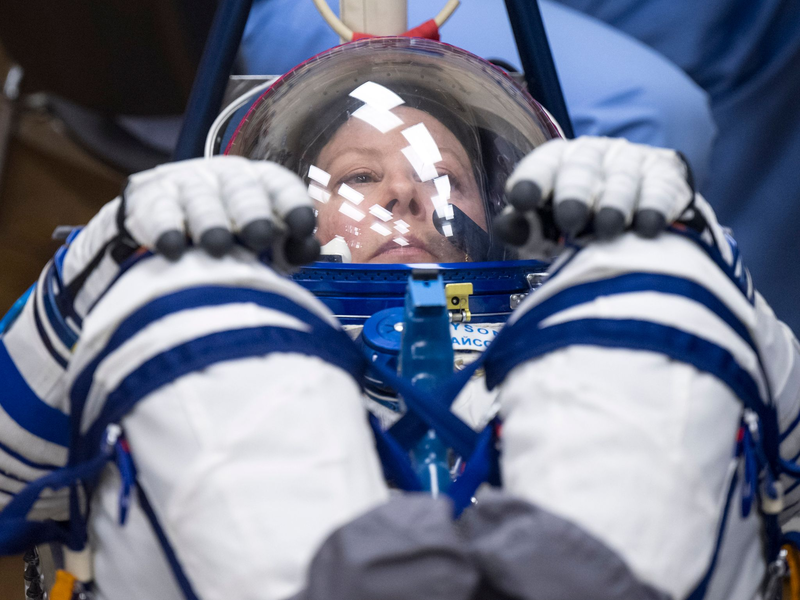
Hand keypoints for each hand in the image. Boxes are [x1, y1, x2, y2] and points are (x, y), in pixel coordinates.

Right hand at [61, 156, 317, 316]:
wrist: (168, 228)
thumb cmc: (232, 239)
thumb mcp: (264, 245)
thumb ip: (290, 248)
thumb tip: (309, 248)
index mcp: (260, 185)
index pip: (280, 186)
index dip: (292, 204)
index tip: (302, 227)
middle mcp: (225, 178)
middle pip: (241, 189)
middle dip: (252, 211)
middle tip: (261, 234)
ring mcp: (186, 185)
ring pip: (200, 199)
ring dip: (210, 222)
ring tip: (217, 247)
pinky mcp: (150, 200)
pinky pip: (158, 212)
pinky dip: (165, 229)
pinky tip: (173, 249)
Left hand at [494, 137, 693, 247]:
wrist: (635, 221)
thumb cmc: (580, 225)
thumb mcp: (546, 229)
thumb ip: (524, 228)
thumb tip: (506, 227)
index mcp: (557, 163)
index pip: (542, 165)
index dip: (532, 181)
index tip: (521, 199)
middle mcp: (593, 155)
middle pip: (582, 169)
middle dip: (574, 193)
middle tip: (569, 218)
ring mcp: (631, 162)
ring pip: (622, 178)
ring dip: (615, 203)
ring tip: (608, 228)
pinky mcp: (665, 175)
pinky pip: (660, 188)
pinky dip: (654, 207)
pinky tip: (647, 226)